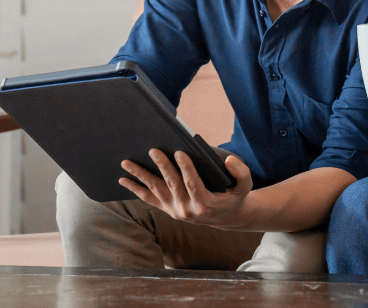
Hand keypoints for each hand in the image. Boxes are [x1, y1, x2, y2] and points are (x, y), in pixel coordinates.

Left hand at [119, 149, 253, 228]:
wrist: (224, 217)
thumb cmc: (234, 196)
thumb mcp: (245, 185)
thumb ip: (241, 172)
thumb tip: (229, 161)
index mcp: (206, 204)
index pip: (193, 184)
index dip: (186, 169)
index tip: (179, 152)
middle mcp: (187, 210)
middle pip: (172, 185)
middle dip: (162, 166)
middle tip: (153, 149)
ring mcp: (175, 211)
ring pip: (156, 190)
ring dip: (141, 176)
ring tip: (127, 162)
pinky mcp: (167, 209)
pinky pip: (149, 199)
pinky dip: (135, 189)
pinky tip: (123, 179)